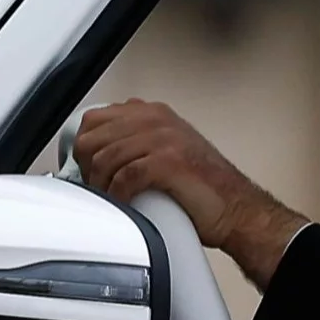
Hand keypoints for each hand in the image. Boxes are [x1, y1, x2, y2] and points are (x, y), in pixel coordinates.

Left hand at [75, 99, 305, 290]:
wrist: (235, 207)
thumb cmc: (200, 187)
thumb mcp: (165, 150)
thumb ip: (133, 144)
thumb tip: (92, 159)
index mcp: (153, 113)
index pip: (94, 118)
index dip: (84, 147)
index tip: (86, 169)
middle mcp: (157, 119)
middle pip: (94, 137)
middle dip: (88, 167)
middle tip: (98, 188)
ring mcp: (164, 138)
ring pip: (106, 157)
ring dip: (102, 185)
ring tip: (111, 198)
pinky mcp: (168, 161)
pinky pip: (125, 176)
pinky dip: (118, 195)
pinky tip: (126, 203)